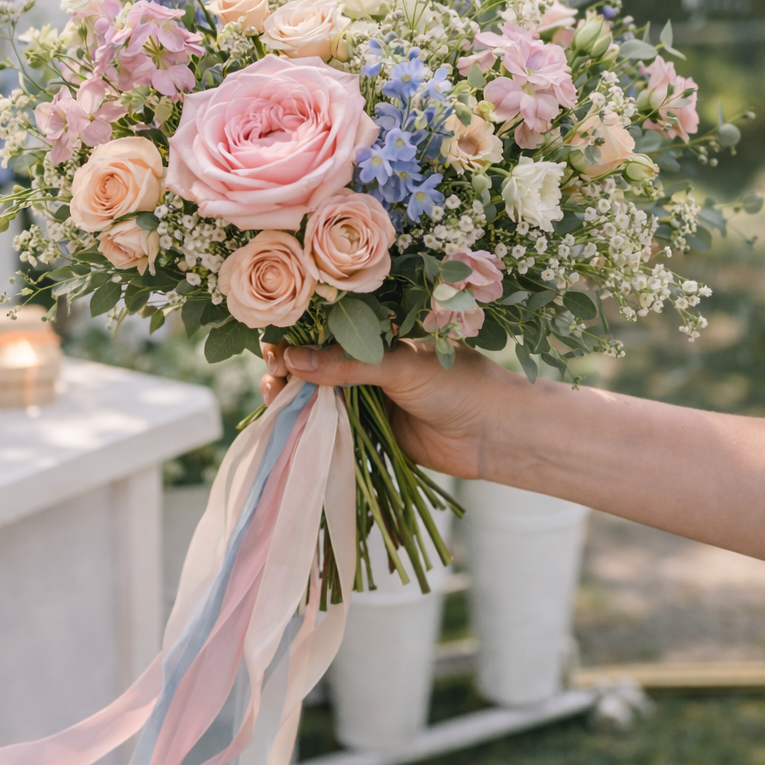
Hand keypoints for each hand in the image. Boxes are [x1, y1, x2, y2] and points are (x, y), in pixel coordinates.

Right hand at [260, 338, 508, 479]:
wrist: (495, 434)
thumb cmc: (457, 384)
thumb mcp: (400, 365)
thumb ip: (346, 365)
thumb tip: (290, 360)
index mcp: (381, 335)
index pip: (329, 331)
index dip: (299, 336)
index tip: (272, 344)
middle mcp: (372, 364)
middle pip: (319, 364)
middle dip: (290, 368)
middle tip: (270, 375)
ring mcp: (371, 399)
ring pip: (322, 396)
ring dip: (296, 398)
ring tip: (273, 399)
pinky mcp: (373, 433)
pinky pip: (335, 428)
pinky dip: (312, 427)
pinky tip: (289, 425)